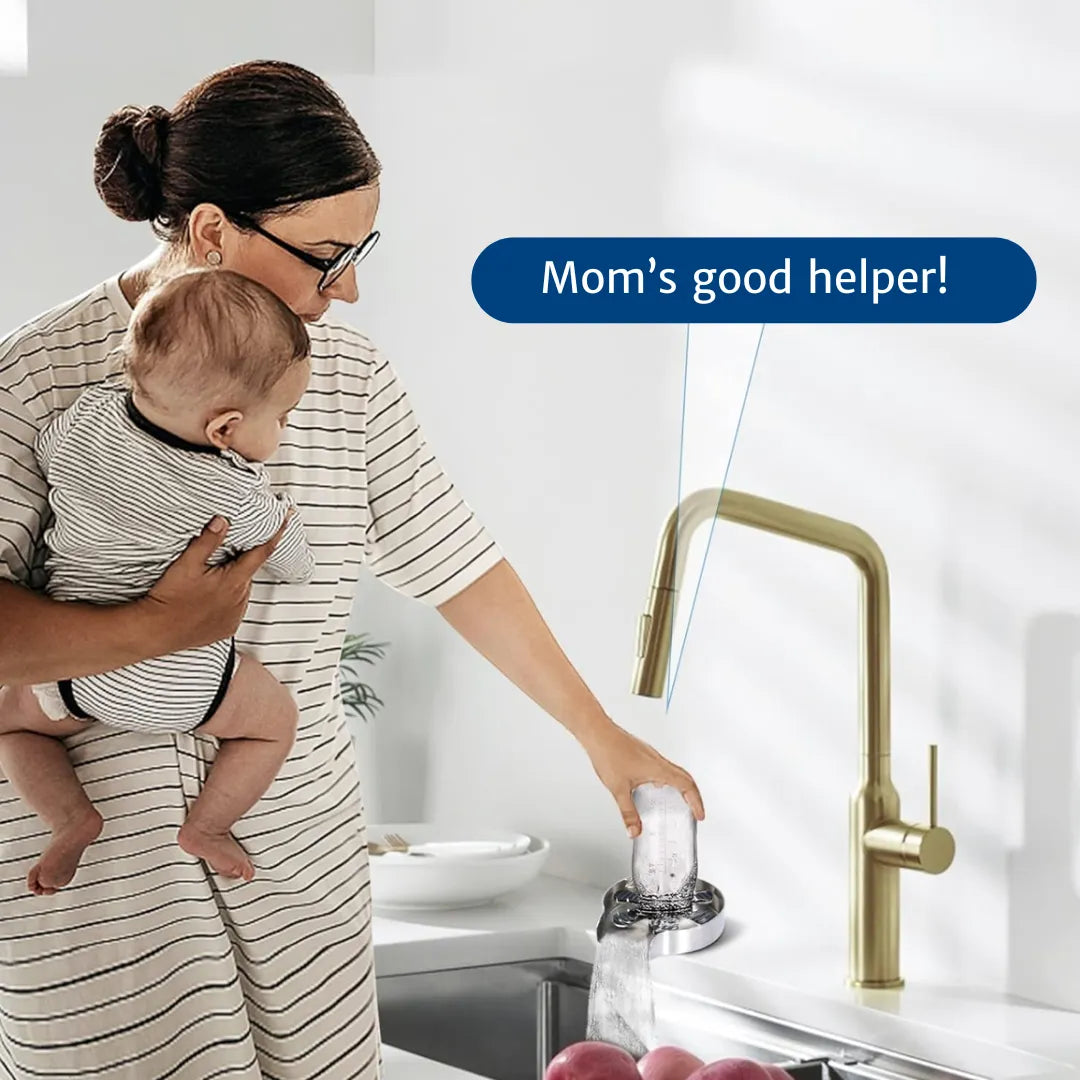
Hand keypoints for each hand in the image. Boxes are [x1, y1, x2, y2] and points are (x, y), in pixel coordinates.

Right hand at [137, 515, 287, 651]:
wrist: (156, 631)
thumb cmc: (169, 598)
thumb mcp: (186, 564)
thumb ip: (207, 542)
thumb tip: (223, 521)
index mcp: (234, 582)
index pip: (262, 553)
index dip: (275, 535)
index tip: (287, 519)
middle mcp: (240, 600)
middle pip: (247, 572)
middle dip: (239, 563)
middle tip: (219, 560)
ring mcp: (235, 616)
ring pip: (241, 591)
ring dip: (232, 583)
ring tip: (208, 582)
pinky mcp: (227, 629)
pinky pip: (234, 609)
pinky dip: (227, 601)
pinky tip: (208, 600)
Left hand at [583, 721, 704, 836]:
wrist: (597, 733)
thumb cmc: (608, 752)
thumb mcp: (618, 789)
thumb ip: (628, 813)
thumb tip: (634, 830)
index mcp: (658, 768)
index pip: (686, 785)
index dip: (696, 801)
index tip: (699, 814)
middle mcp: (658, 760)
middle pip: (686, 777)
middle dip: (694, 796)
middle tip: (695, 810)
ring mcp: (651, 756)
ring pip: (675, 771)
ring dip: (682, 786)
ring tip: (681, 801)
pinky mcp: (643, 754)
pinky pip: (664, 768)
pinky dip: (669, 780)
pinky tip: (656, 788)